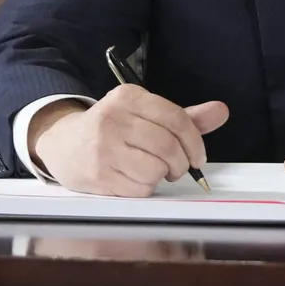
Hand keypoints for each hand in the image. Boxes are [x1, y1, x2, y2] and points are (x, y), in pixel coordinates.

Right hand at [30, 85, 228, 196]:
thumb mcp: (145, 114)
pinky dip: (146, 188)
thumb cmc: (113, 128)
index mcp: (129, 97)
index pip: (176, 118)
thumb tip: (221, 111)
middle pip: (168, 146)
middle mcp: (114, 118)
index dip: (195, 141)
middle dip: (181, 163)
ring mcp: (103, 147)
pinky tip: (136, 179)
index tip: (198, 156)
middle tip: (178, 167)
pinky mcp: (97, 174)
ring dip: (162, 176)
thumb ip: (184, 115)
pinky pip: (139, 188)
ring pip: (155, 169)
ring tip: (154, 171)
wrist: (63, 143)